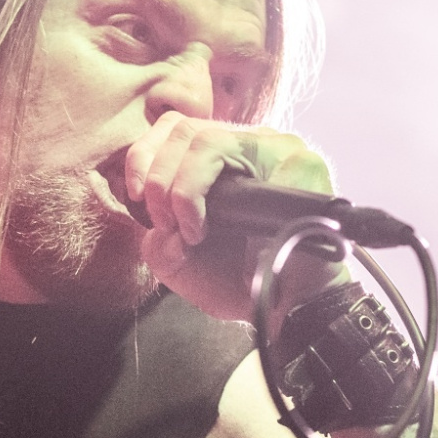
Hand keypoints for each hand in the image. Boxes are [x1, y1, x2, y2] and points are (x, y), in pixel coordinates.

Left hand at [126, 113, 347, 320]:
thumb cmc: (240, 282)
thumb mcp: (182, 265)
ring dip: (183, 188)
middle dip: (158, 179)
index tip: (136, 198)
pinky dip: (217, 199)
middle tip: (166, 224)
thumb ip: (158, 244)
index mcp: (222, 158)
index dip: (144, 157)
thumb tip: (158, 230)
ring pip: (207, 139)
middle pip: (183, 129)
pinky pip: (248, 162)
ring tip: (192, 230)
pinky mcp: (301, 162)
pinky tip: (216, 231)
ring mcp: (278, 149)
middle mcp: (250, 145)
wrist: (289, 308)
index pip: (174, 129)